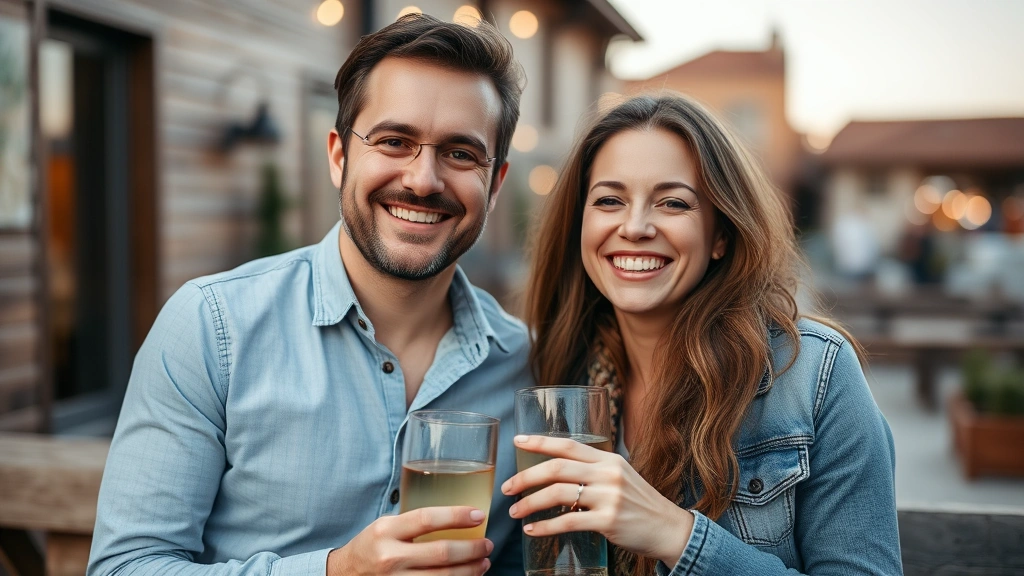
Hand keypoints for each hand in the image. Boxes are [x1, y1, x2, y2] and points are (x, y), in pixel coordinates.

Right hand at [327, 506, 492, 574]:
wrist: (346, 573)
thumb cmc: (373, 544)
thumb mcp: (387, 525)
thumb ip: (415, 521)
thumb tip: (459, 515)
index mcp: (387, 531)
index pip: (427, 519)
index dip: (456, 516)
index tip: (478, 515)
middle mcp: (390, 556)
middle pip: (441, 553)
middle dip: (472, 549)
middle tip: (487, 544)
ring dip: (470, 571)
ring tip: (484, 562)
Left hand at [501, 435, 692, 566]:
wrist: (668, 529)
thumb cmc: (639, 504)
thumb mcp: (620, 477)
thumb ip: (593, 472)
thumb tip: (556, 473)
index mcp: (608, 459)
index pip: (568, 444)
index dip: (539, 441)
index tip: (517, 441)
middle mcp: (608, 474)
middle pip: (557, 467)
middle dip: (526, 477)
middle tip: (507, 487)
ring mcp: (609, 497)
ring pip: (558, 493)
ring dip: (530, 502)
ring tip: (515, 511)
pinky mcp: (608, 521)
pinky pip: (568, 521)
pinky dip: (545, 526)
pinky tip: (532, 529)